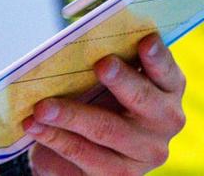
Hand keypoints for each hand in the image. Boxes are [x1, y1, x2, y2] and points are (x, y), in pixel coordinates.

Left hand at [21, 33, 184, 174]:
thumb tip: (79, 42)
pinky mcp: (121, 175)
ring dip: (71, 115)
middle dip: (122, 81)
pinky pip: (84, 154)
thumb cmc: (99, 96)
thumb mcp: (107, 77)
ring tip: (43, 106)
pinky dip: (55, 137)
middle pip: (143, 100)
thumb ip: (107, 60)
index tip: (146, 41)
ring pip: (107, 130)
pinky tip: (35, 126)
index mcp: (168, 89)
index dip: (158, 57)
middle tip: (102, 64)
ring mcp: (145, 152)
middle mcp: (166, 121)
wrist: (84, 145)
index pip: (168, 72)